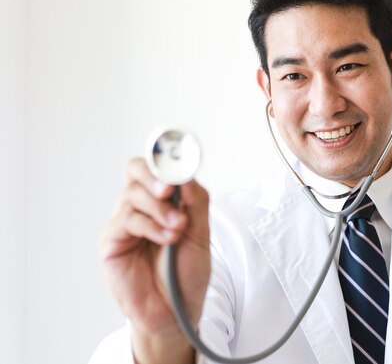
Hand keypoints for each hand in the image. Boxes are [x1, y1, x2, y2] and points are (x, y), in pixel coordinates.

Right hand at [100, 158, 210, 363]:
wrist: (177, 311)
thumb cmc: (186, 273)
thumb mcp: (200, 234)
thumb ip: (195, 203)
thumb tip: (187, 174)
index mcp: (163, 201)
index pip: (157, 167)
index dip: (165, 159)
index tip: (180, 162)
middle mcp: (141, 207)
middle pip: (135, 170)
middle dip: (154, 175)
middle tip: (170, 189)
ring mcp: (124, 223)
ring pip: (132, 194)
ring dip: (159, 209)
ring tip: (177, 228)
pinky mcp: (112, 242)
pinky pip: (126, 220)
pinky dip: (150, 226)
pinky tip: (167, 239)